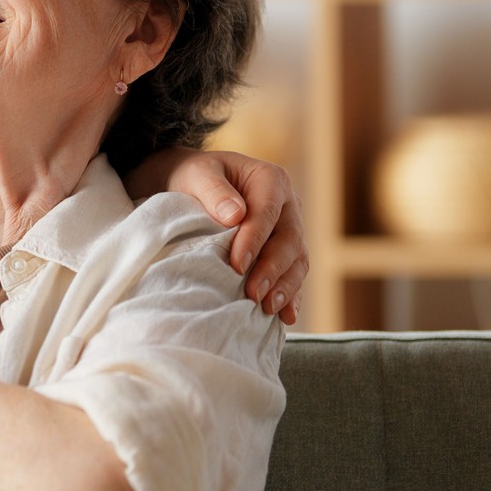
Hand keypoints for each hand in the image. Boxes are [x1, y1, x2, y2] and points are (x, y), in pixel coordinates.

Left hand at [129, 147, 306, 324]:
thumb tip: (234, 215)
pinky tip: (286, 316)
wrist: (194, 183)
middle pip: (288, 240)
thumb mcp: (197, 174)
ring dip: (285, 287)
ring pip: (297, 260)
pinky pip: (294, 273)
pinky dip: (291, 295)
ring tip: (267, 308)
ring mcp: (290, 228)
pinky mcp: (286, 250)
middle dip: (272, 270)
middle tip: (253, 294)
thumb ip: (213, 190)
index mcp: (271, 180)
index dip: (254, 241)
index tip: (237, 265)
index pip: (267, 213)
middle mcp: (288, 204)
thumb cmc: (194, 177)